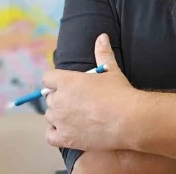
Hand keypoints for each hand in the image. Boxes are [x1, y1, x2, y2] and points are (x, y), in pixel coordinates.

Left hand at [43, 33, 138, 151]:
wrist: (128, 120)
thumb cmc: (119, 93)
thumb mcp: (111, 70)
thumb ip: (103, 53)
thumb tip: (102, 36)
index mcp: (66, 81)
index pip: (48, 78)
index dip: (56, 80)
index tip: (66, 84)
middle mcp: (59, 100)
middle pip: (50, 98)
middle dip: (61, 98)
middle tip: (78, 100)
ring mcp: (60, 121)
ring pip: (50, 116)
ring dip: (59, 115)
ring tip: (76, 116)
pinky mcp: (65, 138)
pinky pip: (50, 135)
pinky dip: (56, 133)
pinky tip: (67, 130)